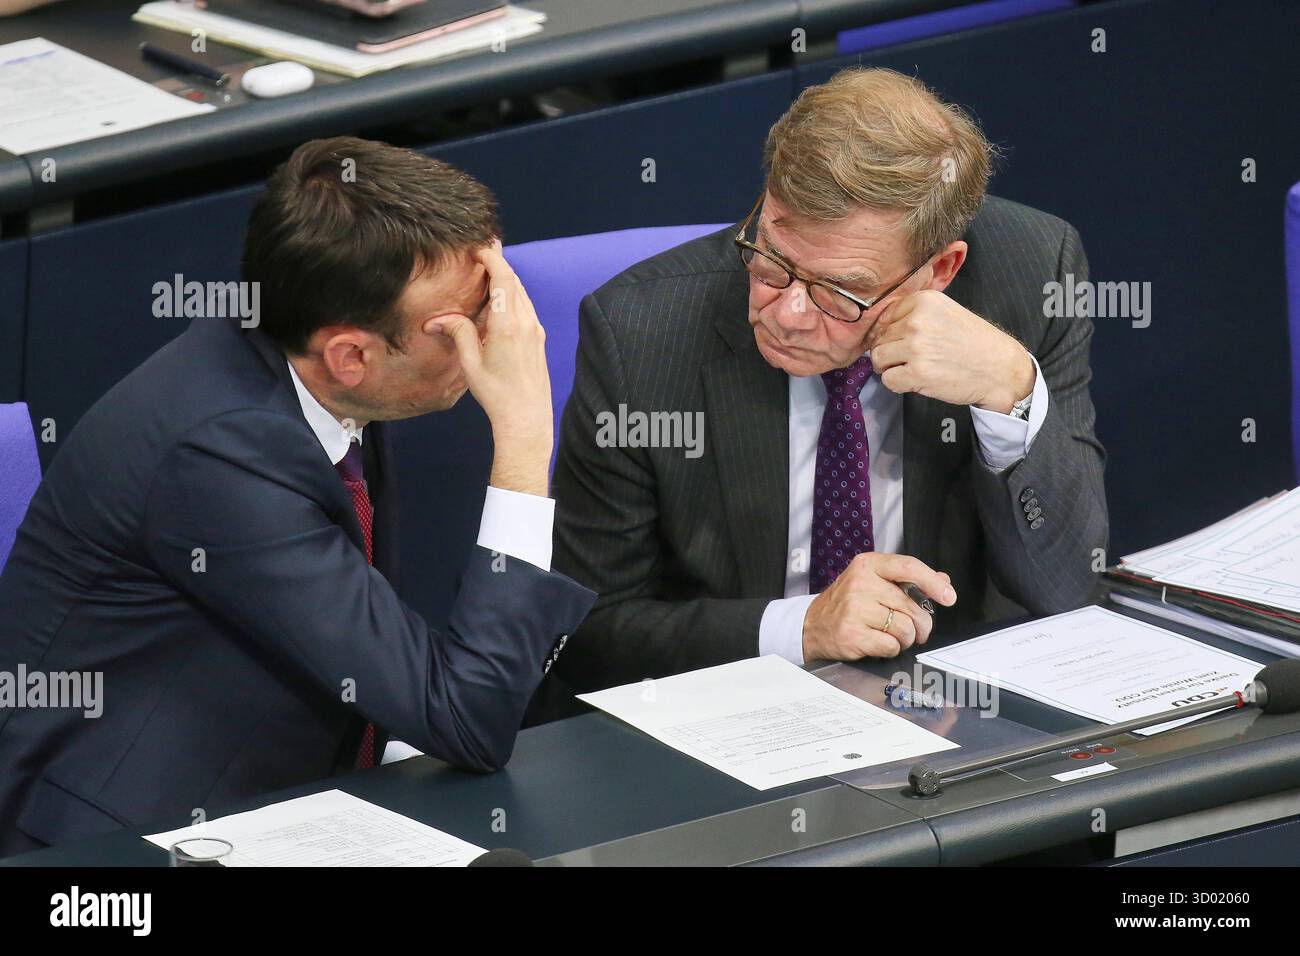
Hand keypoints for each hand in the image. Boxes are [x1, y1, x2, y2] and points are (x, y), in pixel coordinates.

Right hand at [428, 241, 551, 496]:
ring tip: (488, 273)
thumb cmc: (497, 394)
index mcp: (507, 325)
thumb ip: (458, 332)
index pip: (503, 278)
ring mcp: (536, 330)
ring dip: (506, 280)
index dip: (492, 258)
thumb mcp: (470, 363)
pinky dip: (513, 296)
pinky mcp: (539, 338)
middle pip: (514, 281)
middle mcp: (526, 323)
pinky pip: (526, 307)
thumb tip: (438, 318)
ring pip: (522, 293)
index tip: (478, 248)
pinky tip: (501, 301)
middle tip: (482, 252)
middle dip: (498, 263)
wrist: (526, 417)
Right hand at [802, 553, 956, 661]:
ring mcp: (854, 609)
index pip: (908, 567)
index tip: (949, 597)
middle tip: (919, 630)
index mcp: (867, 565)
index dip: (933, 583)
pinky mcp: (852, 633)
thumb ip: (907, 580)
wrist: (812, 625)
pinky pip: (891, 645)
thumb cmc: (846, 603)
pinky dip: (891, 649)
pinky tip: (879, 643)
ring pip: (904, 628)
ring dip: (906, 638)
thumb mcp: (872, 581)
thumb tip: (942, 581)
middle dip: (922, 624)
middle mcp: (860, 584)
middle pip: (911, 606)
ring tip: (894, 636)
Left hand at [867, 289, 1034, 413]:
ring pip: (878, 358)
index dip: (891, 333)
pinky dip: (898, 384)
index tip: (907, 342)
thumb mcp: (946, 313)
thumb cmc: (973, 343)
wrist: (1000, 368)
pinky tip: (917, 380)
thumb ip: (914, 315)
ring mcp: (916, 347)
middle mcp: (918, 321)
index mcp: (924, 301)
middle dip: (891, 352)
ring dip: (891, 368)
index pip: (885, 317)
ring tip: (913, 369)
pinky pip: (888, 380)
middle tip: (914, 359)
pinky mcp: (918, 372)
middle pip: (880, 338)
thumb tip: (877, 329)